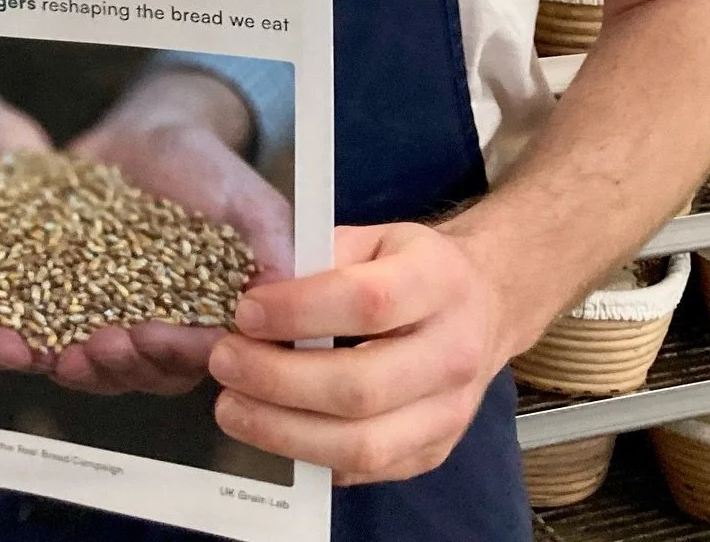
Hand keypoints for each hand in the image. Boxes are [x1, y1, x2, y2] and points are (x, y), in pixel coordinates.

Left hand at [51, 117, 293, 397]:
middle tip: (95, 346)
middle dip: (118, 366)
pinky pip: (47, 336)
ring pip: (93, 365)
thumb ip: (272, 243)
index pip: (200, 354)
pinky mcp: (66, 304)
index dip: (175, 353)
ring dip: (69, 367)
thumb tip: (290, 294)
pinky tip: (5, 334)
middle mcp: (162, 332)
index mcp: (210, 320)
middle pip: (143, 372)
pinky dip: (26, 342)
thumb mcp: (247, 197)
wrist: (147, 133)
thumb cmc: (207, 165)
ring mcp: (113, 322)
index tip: (152, 335)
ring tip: (47, 353)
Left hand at [206, 221, 506, 484]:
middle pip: (360, 386)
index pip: (367, 303)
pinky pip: (364, 470)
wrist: (485, 304)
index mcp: (440, 281)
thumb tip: (256, 294)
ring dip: (283, 431)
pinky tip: (273, 429)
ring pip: (361, 443)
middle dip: (278, 380)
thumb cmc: (413, 266)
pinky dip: (309, 455)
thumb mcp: (375, 238)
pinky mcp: (434, 453)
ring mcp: (450, 413)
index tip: (245, 312)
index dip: (298, 311)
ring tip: (233, 406)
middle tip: (225, 362)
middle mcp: (454, 352)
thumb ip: (321, 258)